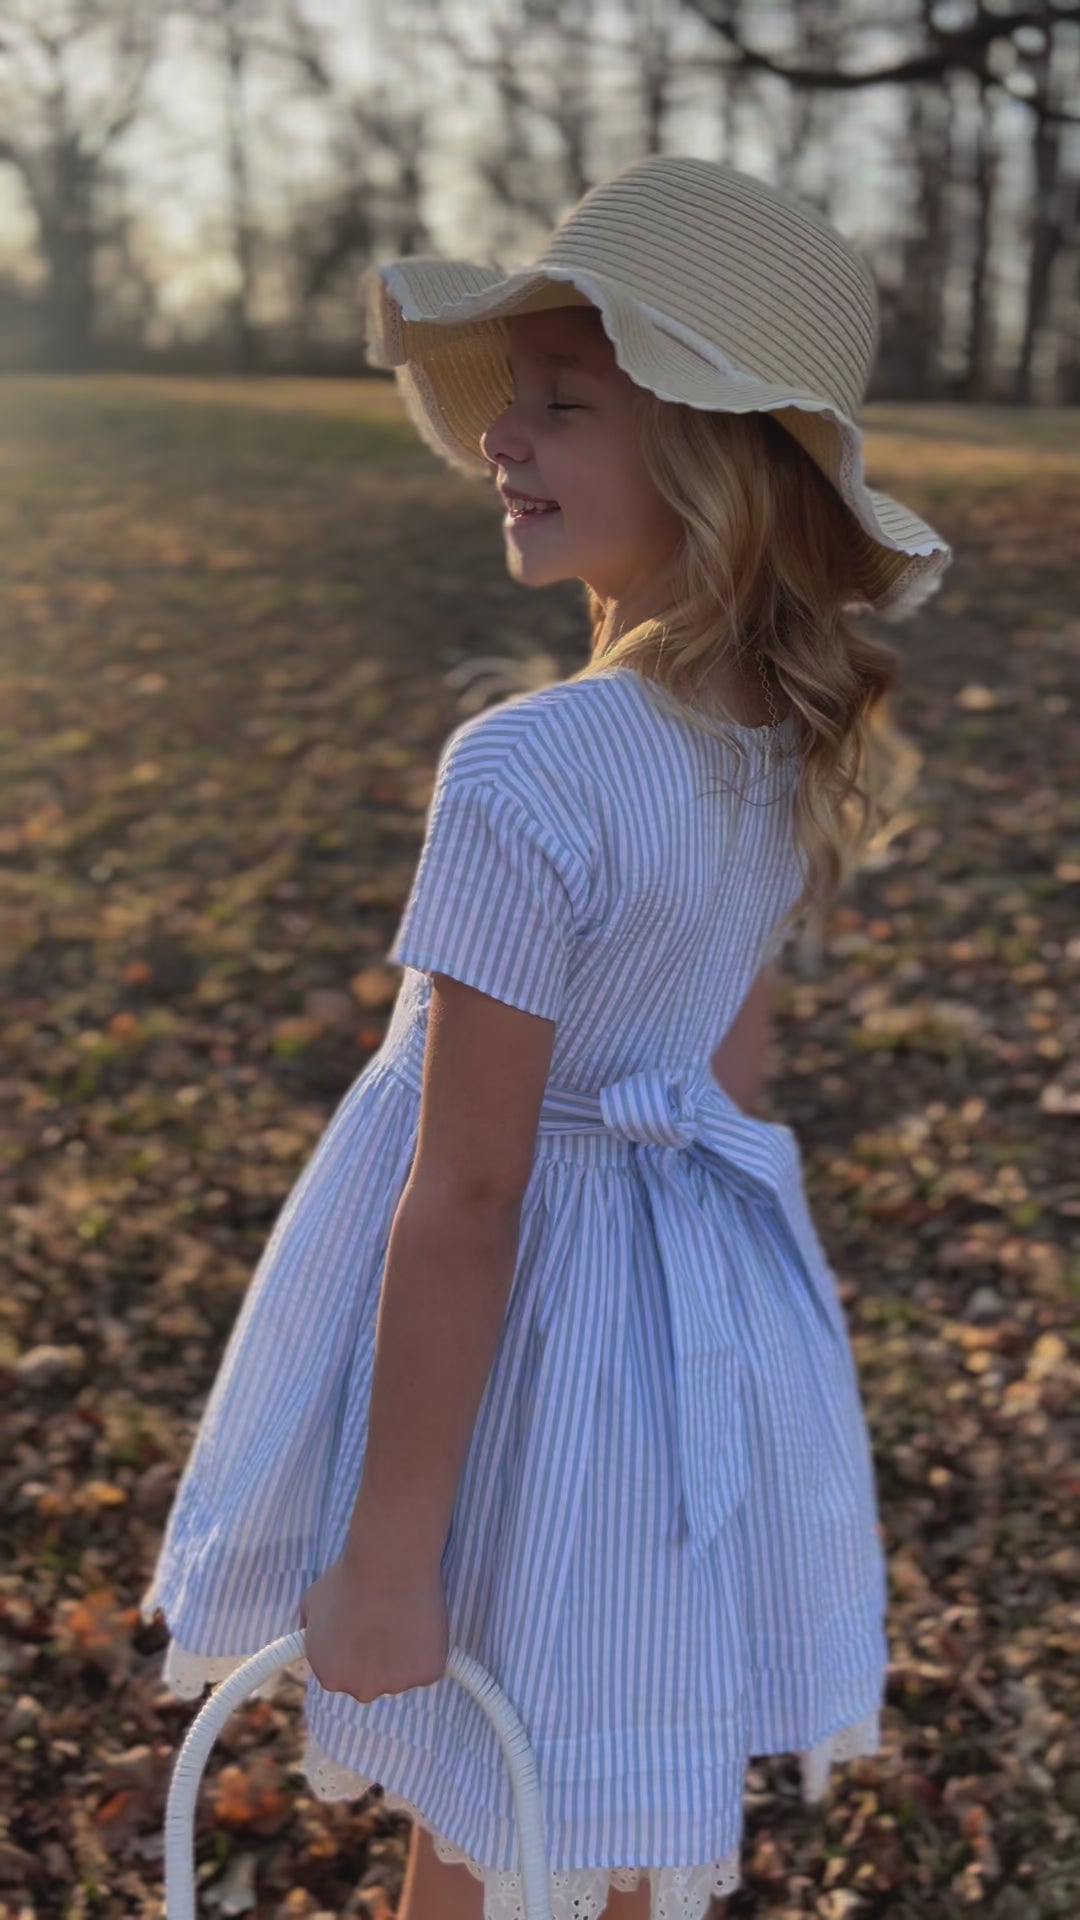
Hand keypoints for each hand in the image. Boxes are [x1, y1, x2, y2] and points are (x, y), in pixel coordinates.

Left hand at [299, 1552, 448, 1704]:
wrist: (387, 1564)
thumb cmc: (349, 1578)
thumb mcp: (311, 1604)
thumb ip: (308, 1630)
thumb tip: (307, 1638)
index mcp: (330, 1677)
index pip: (342, 1673)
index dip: (352, 1649)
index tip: (361, 1628)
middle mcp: (360, 1690)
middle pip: (372, 1679)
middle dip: (377, 1657)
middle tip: (383, 1621)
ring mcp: (395, 1685)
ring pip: (402, 1674)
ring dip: (403, 1653)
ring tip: (401, 1616)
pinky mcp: (426, 1674)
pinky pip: (427, 1666)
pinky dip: (427, 1649)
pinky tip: (420, 1621)